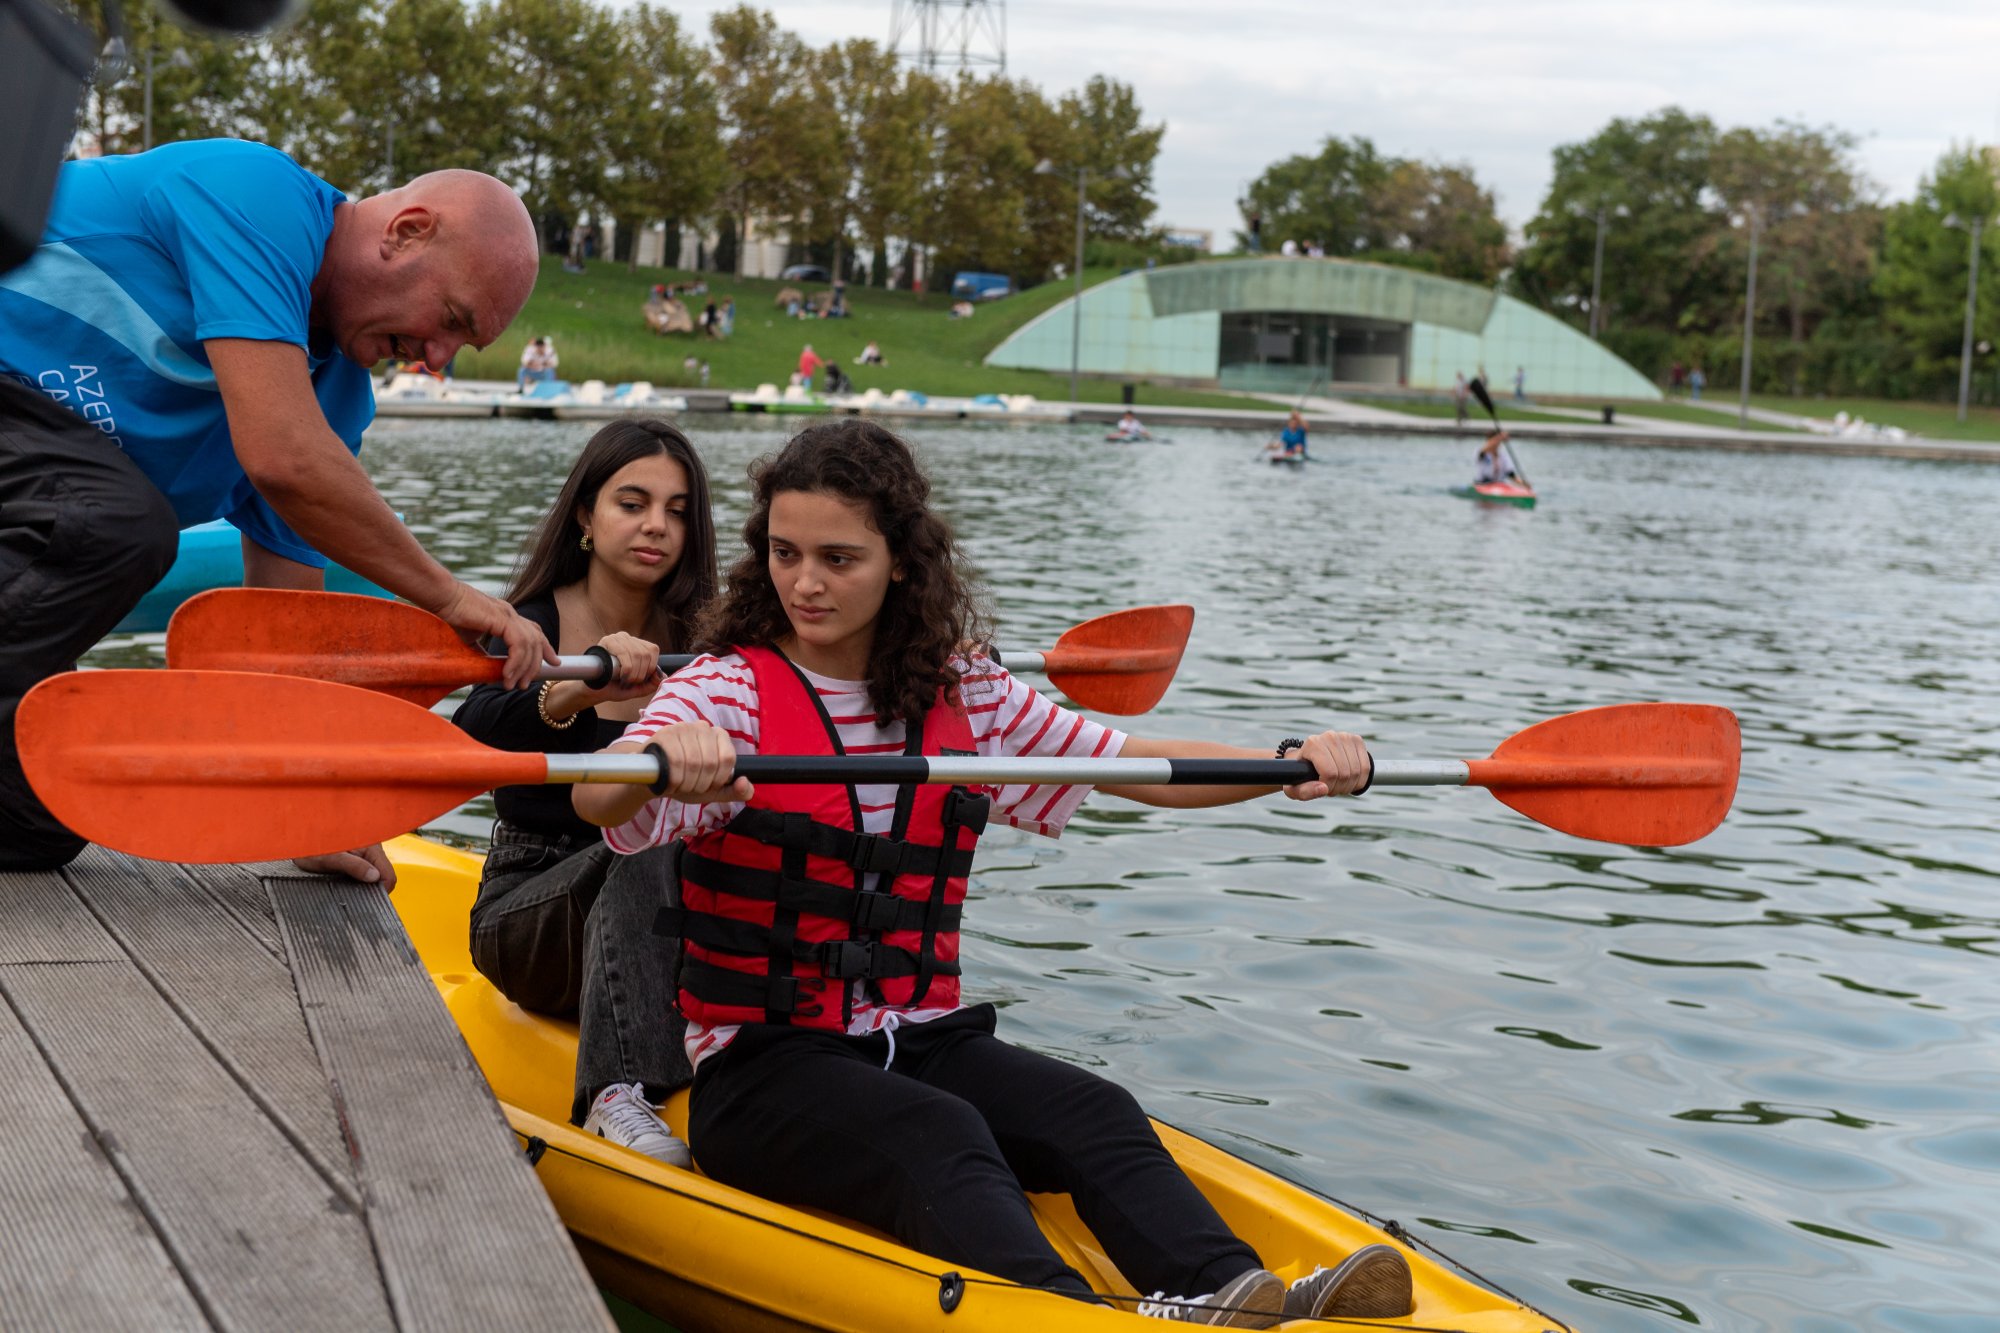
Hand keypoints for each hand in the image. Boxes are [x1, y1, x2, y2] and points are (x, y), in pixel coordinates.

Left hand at [293, 844, 397, 888]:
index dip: (380, 890)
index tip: (366, 899)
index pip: (388, 875)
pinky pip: (366, 872)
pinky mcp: (359, 857)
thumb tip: (375, 877)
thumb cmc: (312, 844)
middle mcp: (373, 849)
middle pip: (383, 876)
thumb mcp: (331, 857)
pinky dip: (358, 879)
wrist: (299, 837)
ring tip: (344, 884)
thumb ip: (353, 866)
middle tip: (351, 893)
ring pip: (375, 875)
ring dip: (363, 883)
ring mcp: (367, 853)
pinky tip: (344, 879)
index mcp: (371, 847)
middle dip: (371, 887)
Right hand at [434, 581, 556, 688]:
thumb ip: (482, 652)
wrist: (443, 598)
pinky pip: (518, 644)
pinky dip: (515, 661)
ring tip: (513, 684)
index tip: (554, 663)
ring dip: (523, 668)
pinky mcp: (502, 619)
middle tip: (524, 685)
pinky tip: (507, 674)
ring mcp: (509, 615)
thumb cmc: (453, 615)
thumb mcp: (471, 638)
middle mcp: (512, 614)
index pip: (535, 631)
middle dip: (535, 665)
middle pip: (537, 640)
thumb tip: (487, 669)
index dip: (546, 648)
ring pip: (529, 645)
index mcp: (508, 616)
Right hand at [586, 631, 663, 702]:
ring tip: (625, 681)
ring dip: (634, 673)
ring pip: (637, 654)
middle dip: (641, 673)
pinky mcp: (607, 641)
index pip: (652, 649)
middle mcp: (627, 638)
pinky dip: (627, 669)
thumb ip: (651, 683)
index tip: (640, 680)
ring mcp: (617, 638)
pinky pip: (624, 654)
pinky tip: (621, 676)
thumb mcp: (637, 688)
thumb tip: (663, 675)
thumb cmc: (614, 687)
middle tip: (631, 683)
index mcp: (637, 645)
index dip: (651, 667)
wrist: (593, 691)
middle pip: (645, 653)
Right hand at [651, 721, 752, 804]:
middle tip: (690, 787)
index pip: (728, 758)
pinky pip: (675, 760)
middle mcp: (702, 727)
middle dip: (700, 784)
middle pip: (711, 762)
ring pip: (693, 762)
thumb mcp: (713, 791)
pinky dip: (674, 779)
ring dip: (686, 783)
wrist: (653, 781)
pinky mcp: (664, 734)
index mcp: (718, 736)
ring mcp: (682, 728)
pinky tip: (670, 782)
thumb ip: (735, 791)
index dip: (718, 779)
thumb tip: (745, 783)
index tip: (708, 785)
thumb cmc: (685, 782)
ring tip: (679, 784)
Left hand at [1281, 731, 1369, 800]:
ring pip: (1357, 771)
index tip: (1323, 788)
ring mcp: (1345, 736)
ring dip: (1350, 785)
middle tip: (1331, 789)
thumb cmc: (1300, 775)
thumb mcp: (1295, 788)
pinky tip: (1350, 780)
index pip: (1330, 773)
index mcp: (1313, 744)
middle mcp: (1330, 736)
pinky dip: (1360, 780)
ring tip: (1339, 785)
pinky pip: (1366, 767)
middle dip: (1339, 788)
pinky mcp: (1357, 740)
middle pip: (1345, 773)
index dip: (1329, 787)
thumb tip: (1324, 789)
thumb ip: (1305, 791)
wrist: (1308, 760)